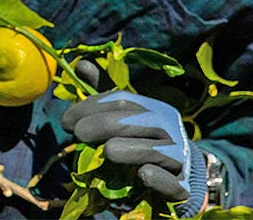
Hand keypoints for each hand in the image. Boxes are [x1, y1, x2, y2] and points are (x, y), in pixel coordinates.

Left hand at [60, 89, 207, 215]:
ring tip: (107, 151)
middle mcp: (169, 130)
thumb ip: (105, 95)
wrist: (186, 178)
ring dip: (130, 149)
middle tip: (78, 134)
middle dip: (104, 124)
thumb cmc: (148, 142)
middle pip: (136, 121)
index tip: (66, 120)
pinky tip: (144, 174)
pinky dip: (159, 178)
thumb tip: (81, 64)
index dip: (92, 106)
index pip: (122, 101)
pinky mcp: (182, 189)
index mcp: (155, 110)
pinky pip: (172, 182)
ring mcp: (178, 159)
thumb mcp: (127, 117)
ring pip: (156, 150)